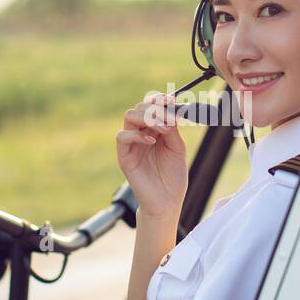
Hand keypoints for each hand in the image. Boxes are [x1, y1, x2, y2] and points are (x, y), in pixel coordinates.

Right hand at [117, 93, 186, 216]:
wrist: (167, 201)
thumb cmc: (173, 176)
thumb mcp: (177, 148)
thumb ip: (172, 128)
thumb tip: (170, 108)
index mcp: (154, 129)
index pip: (151, 105)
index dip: (159, 99)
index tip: (172, 100)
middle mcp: (141, 133)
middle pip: (140, 107)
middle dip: (156, 109)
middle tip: (171, 119)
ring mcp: (131, 144)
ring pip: (129, 116)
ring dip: (148, 117)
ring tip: (164, 128)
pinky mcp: (124, 156)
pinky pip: (122, 136)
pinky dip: (137, 134)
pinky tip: (152, 141)